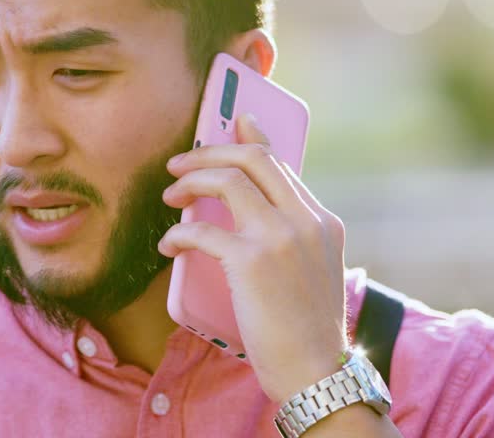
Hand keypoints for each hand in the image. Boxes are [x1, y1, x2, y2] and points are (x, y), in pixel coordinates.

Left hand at [158, 113, 349, 402]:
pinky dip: (178, 233)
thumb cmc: (307, 330)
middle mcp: (305, 221)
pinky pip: (202, 231)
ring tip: (170, 198)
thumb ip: (293, 238)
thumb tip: (255, 213)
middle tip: (179, 164)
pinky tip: (169, 245)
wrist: (317, 372)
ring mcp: (280, 238)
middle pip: (253, 159)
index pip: (280, 164)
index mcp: (323, 221)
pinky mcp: (251, 262)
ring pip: (227, 181)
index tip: (234, 121)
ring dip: (191, 182)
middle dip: (210, 152)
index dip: (250, 140)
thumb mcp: (313, 272)